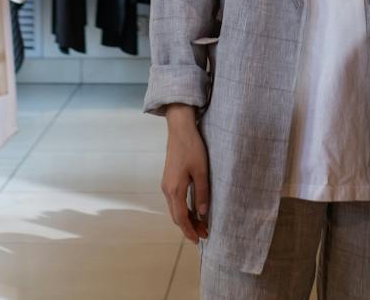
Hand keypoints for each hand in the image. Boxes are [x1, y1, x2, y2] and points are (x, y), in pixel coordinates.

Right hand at [160, 105, 210, 244]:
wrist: (179, 129)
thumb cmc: (192, 148)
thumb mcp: (201, 171)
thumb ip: (201, 193)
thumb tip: (203, 214)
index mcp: (174, 189)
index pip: (181, 218)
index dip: (189, 231)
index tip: (198, 240)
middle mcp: (167, 190)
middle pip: (176, 216)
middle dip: (189, 227)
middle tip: (204, 234)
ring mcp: (166, 184)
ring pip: (175, 209)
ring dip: (186, 219)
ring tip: (201, 225)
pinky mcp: (168, 179)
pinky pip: (174, 201)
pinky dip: (183, 209)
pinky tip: (193, 210)